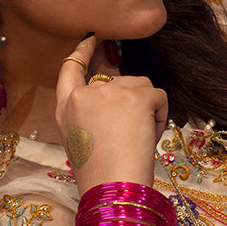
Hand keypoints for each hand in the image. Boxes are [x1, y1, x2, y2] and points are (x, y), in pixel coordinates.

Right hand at [55, 35, 168, 194]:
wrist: (112, 187)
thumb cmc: (101, 174)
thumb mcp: (83, 140)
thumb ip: (92, 113)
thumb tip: (120, 98)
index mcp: (65, 108)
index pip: (70, 70)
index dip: (82, 52)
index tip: (92, 38)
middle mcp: (83, 95)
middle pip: (117, 81)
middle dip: (131, 103)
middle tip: (128, 137)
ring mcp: (108, 92)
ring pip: (140, 86)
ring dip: (146, 110)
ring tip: (136, 139)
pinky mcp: (134, 96)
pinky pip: (158, 96)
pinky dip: (161, 116)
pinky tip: (149, 136)